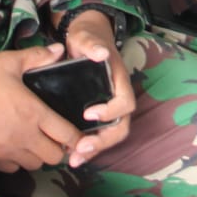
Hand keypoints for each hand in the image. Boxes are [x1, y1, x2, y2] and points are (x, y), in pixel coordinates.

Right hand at [0, 45, 77, 172]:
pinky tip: (15, 146)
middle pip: (55, 156)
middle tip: (56, 135)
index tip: (80, 134)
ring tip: (37, 140)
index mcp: (34, 113)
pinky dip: (20, 161)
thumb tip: (58, 50)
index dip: (77, 137)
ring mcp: (7, 151)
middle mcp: (24, 136)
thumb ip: (36, 57)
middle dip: (60, 148)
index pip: (67, 135)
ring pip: (35, 164)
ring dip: (40, 155)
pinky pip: (15, 168)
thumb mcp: (8, 62)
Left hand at [61, 11, 136, 166]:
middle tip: (81, 149)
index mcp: (119, 80)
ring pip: (110, 134)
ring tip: (74, 160)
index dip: (110, 112)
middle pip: (121, 126)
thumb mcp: (86, 37)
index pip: (125, 102)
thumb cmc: (87, 38)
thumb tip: (101, 53)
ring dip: (94, 150)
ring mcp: (109, 107)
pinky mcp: (97, 113)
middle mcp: (118, 96)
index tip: (88, 113)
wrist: (86, 40)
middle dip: (103, 141)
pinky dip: (87, 147)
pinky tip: (71, 155)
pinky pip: (98, 134)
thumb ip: (92, 44)